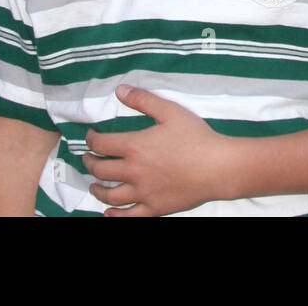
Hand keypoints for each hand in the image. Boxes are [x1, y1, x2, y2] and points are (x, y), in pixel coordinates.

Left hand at [83, 84, 234, 216]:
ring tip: (94, 185)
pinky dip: (114, 215)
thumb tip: (120, 90)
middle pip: (100, 170)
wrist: (218, 167)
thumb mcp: (170, 111)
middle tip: (89, 159)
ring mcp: (143, 192)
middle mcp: (134, 171)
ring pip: (110, 195)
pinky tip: (109, 213)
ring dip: (97, 189)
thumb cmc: (196, 137)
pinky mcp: (154, 208)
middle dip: (89, 163)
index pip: (100, 144)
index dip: (90, 140)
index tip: (91, 137)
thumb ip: (143, 99)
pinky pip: (128, 216)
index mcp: (134, 146)